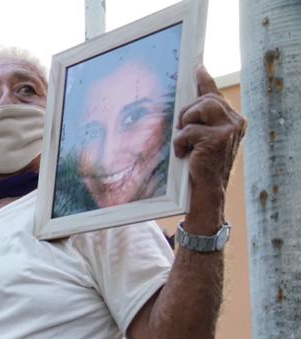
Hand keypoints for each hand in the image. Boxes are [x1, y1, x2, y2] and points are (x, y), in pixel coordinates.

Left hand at [174, 66, 246, 227]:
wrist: (207, 193)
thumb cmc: (200, 166)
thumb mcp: (200, 139)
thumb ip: (197, 120)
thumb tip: (185, 107)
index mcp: (232, 119)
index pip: (215, 94)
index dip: (204, 80)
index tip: (197, 67)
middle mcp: (235, 121)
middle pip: (204, 99)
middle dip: (187, 113)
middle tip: (182, 130)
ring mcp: (229, 129)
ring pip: (199, 108)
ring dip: (185, 124)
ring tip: (185, 141)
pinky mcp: (218, 138)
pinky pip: (189, 129)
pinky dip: (181, 142)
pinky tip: (186, 154)